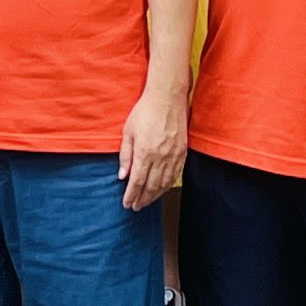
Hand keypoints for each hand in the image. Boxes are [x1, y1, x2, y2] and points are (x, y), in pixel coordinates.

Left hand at [118, 85, 187, 212]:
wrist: (167, 98)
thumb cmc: (145, 111)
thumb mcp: (128, 131)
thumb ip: (125, 155)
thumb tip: (122, 175)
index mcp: (144, 153)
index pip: (137, 182)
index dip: (131, 195)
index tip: (127, 203)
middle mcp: (160, 157)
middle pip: (151, 186)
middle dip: (142, 199)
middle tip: (136, 207)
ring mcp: (173, 156)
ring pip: (164, 183)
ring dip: (155, 195)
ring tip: (147, 202)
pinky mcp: (183, 152)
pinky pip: (175, 175)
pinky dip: (168, 185)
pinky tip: (163, 189)